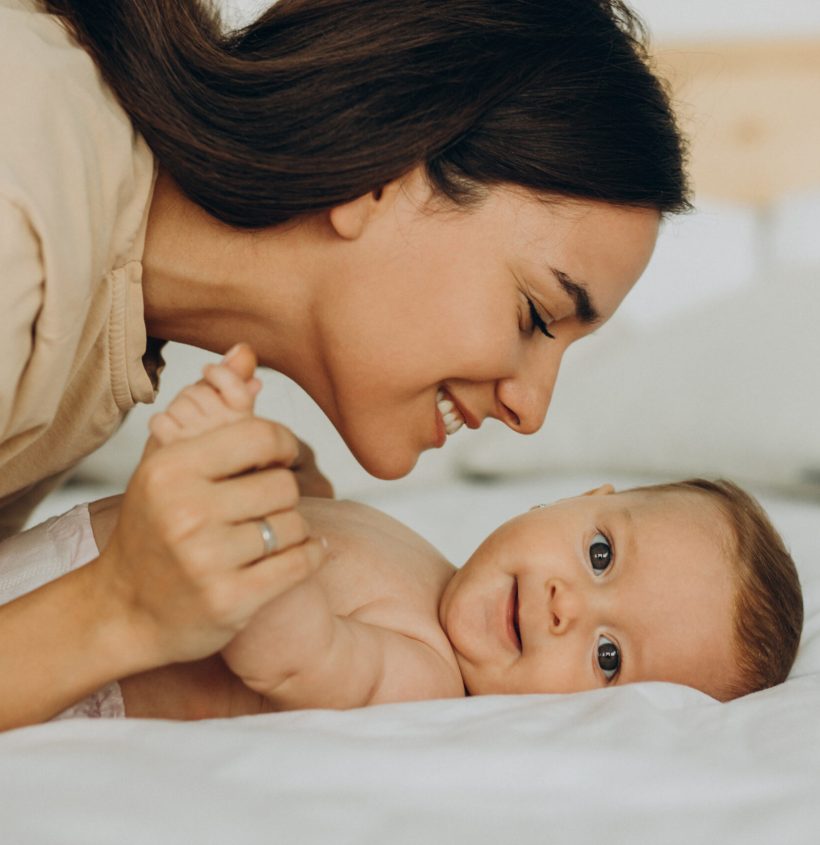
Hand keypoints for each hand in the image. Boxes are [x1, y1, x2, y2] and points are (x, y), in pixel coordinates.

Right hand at [95, 383, 325, 667]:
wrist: (124, 610)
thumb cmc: (152, 528)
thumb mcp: (169, 463)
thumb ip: (211, 407)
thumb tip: (246, 352)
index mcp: (171, 470)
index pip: (261, 436)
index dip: (282, 446)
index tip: (275, 460)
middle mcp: (185, 512)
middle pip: (284, 485)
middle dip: (281, 495)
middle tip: (262, 507)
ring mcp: (207, 561)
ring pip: (294, 525)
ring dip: (292, 530)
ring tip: (266, 536)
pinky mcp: (230, 601)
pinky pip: (300, 564)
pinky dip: (310, 556)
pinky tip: (299, 553)